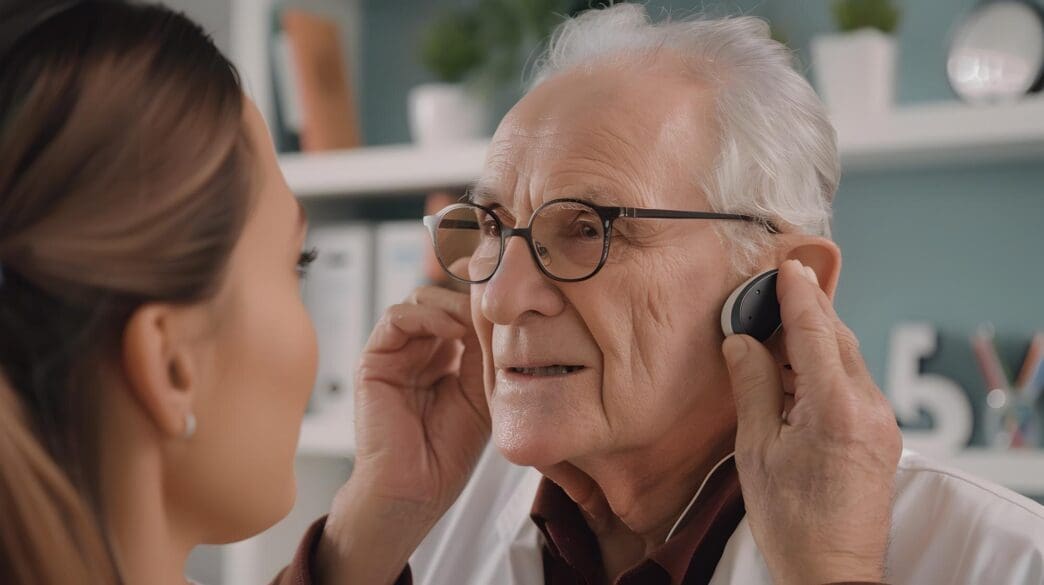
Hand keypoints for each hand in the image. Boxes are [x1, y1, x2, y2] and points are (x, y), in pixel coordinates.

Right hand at [318, 286, 488, 583]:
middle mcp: (420, 350)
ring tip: (478, 322)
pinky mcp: (374, 359)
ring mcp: (396, 353)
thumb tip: (500, 308)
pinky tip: (454, 331)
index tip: (515, 293)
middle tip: (498, 300)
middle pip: (444, 297)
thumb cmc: (449, 453)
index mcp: (446, 357)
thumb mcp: (484, 393)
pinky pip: (397, 317)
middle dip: (471, 294)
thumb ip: (487, 351)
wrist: (415, 491)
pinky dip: (427, 315)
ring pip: (421, 299)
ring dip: (453, 303)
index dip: (484, 298)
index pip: (463, 310)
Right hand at [722, 259, 900, 584]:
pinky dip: (825, 368)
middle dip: (807, 313)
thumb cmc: (792, 522)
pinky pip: (852, 384)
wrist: (831, 570)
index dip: (800, 295)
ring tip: (775, 337)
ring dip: (814, 341)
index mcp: (834, 408)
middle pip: (837, 339)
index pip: (816, 331)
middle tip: (774, 293)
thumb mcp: (756, 449)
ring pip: (847, 360)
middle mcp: (868, 408)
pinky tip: (797, 375)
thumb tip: (742, 343)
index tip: (789, 266)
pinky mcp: (881, 436)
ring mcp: (881, 423)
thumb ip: (751, 387)